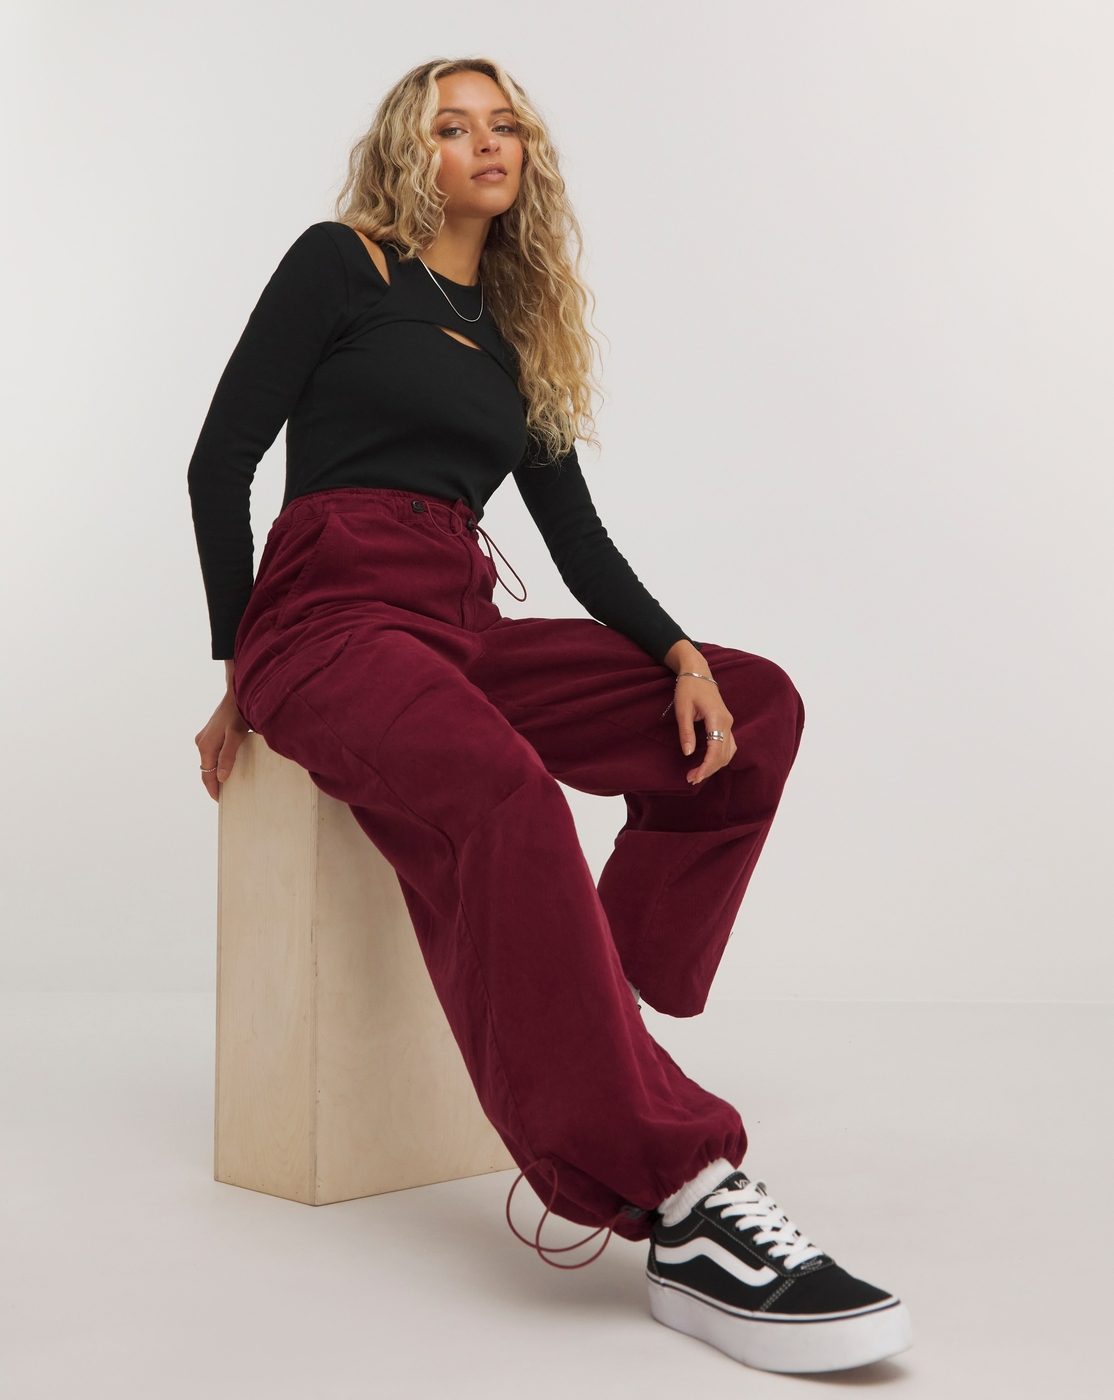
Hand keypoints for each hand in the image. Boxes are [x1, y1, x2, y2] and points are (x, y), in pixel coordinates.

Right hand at [195, 661, 249, 800]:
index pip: (206, 774)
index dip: (213, 789)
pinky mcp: (211, 733)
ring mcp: (205, 737)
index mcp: (205, 746)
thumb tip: (222, 778)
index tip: (220, 801)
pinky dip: (218, 761)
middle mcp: (201, 742)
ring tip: (228, 783)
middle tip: (227, 796)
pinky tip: (228, 765)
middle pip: (207, 769)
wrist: (236, 693)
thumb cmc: (237, 713)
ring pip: (209, 761)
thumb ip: (228, 756)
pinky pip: (213, 752)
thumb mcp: (236, 736)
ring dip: (217, 772)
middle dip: (215, 782)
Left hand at [664, 640, 736, 784]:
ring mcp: (728, 722)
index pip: (716, 750)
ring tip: (698, 774)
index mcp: (717, 718)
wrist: (698, 672)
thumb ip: (686, 732)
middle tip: (691, 779)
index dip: (706, 766)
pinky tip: (709, 763)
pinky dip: (720, 757)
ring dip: (715, 765)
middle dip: (709, 769)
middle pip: (723, 754)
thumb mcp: (682, 709)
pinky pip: (728, 745)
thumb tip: (689, 753)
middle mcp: (727, 722)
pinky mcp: (726, 723)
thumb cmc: (688, 688)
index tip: (694, 777)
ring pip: (728, 751)